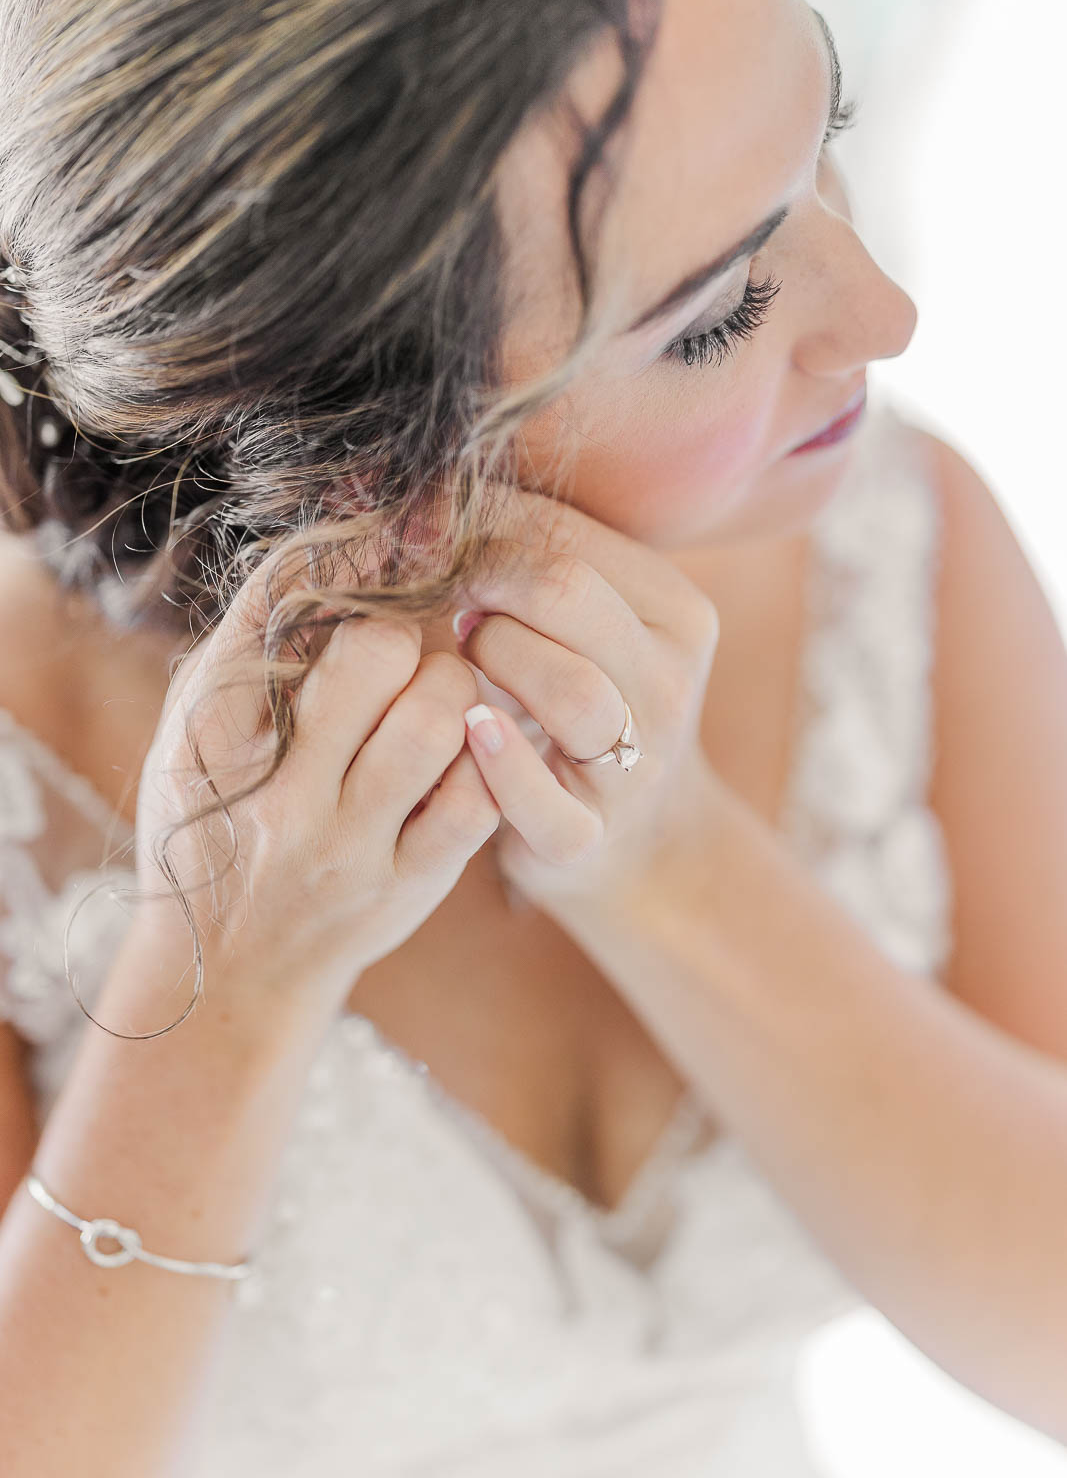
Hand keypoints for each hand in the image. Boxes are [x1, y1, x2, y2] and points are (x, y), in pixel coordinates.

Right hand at [134, 547, 501, 1012]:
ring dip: (453, 686)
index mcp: (214, 739)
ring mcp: (349, 845)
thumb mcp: (199, 731)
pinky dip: (485, 757)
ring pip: (438, 718)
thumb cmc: (217, 819)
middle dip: (403, 629)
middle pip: (376, 651)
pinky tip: (465, 751)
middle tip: (401, 649)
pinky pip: (476, 796)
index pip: (282, 608)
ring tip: (437, 696)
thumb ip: (250, 645)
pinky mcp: (410, 884)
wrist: (231, 969)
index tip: (377, 545)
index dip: (343, 559)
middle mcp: (280, 795)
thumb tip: (335, 544)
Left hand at [451, 486, 721, 922]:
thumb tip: (419, 487)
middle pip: (568, 598)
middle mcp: (669, 685)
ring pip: (570, 689)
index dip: (483, 524)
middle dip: (486, 580)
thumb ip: (526, 549)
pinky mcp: (587, 838)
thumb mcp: (580, 621)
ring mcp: (635, 768)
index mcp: (678, 614)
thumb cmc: (581, 695)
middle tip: (446, 592)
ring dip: (495, 656)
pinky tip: (469, 728)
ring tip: (462, 653)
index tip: (423, 524)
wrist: (637, 836)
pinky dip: (500, 763)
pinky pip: (543, 802)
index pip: (570, 538)